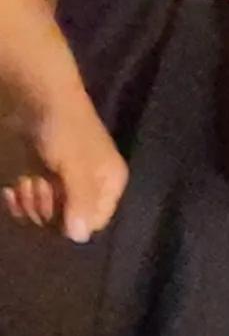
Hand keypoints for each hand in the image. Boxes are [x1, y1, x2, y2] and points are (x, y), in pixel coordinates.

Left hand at [3, 86, 126, 242]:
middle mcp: (88, 189)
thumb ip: (80, 200)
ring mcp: (60, 186)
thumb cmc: (63, 130)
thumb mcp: (76, 165)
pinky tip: (13, 189)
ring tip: (26, 181)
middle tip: (39, 186)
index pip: (93, 223)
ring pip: (43, 216)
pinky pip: (28, 207)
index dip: (71, 220)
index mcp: (108, 184)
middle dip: (46, 211)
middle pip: (66, 223)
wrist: (34, 98)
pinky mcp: (38, 181)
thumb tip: (80, 238)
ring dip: (28, 205)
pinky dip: (17, 202)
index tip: (56, 203)